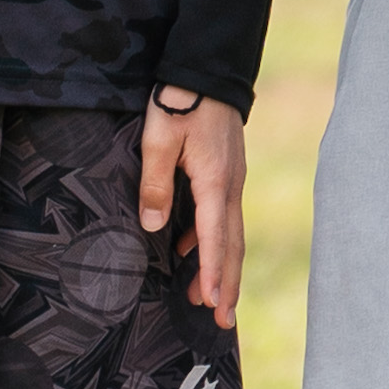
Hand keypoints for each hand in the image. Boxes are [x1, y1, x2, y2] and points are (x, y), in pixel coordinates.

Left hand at [139, 88, 246, 321]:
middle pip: (232, 243)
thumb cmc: (179, 101)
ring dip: (221, 265)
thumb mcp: (158, 140)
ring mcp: (231, 177)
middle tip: (224, 320)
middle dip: (227, 282)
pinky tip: (188, 250)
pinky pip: (222, 214)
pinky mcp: (225, 170)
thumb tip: (156, 227)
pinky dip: (212, 239)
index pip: (216, 238)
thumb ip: (155, 184)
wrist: (205, 68)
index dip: (213, 274)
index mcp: (215, 182)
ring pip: (230, 231)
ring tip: (208, 298)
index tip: (214, 304)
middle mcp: (230, 184)